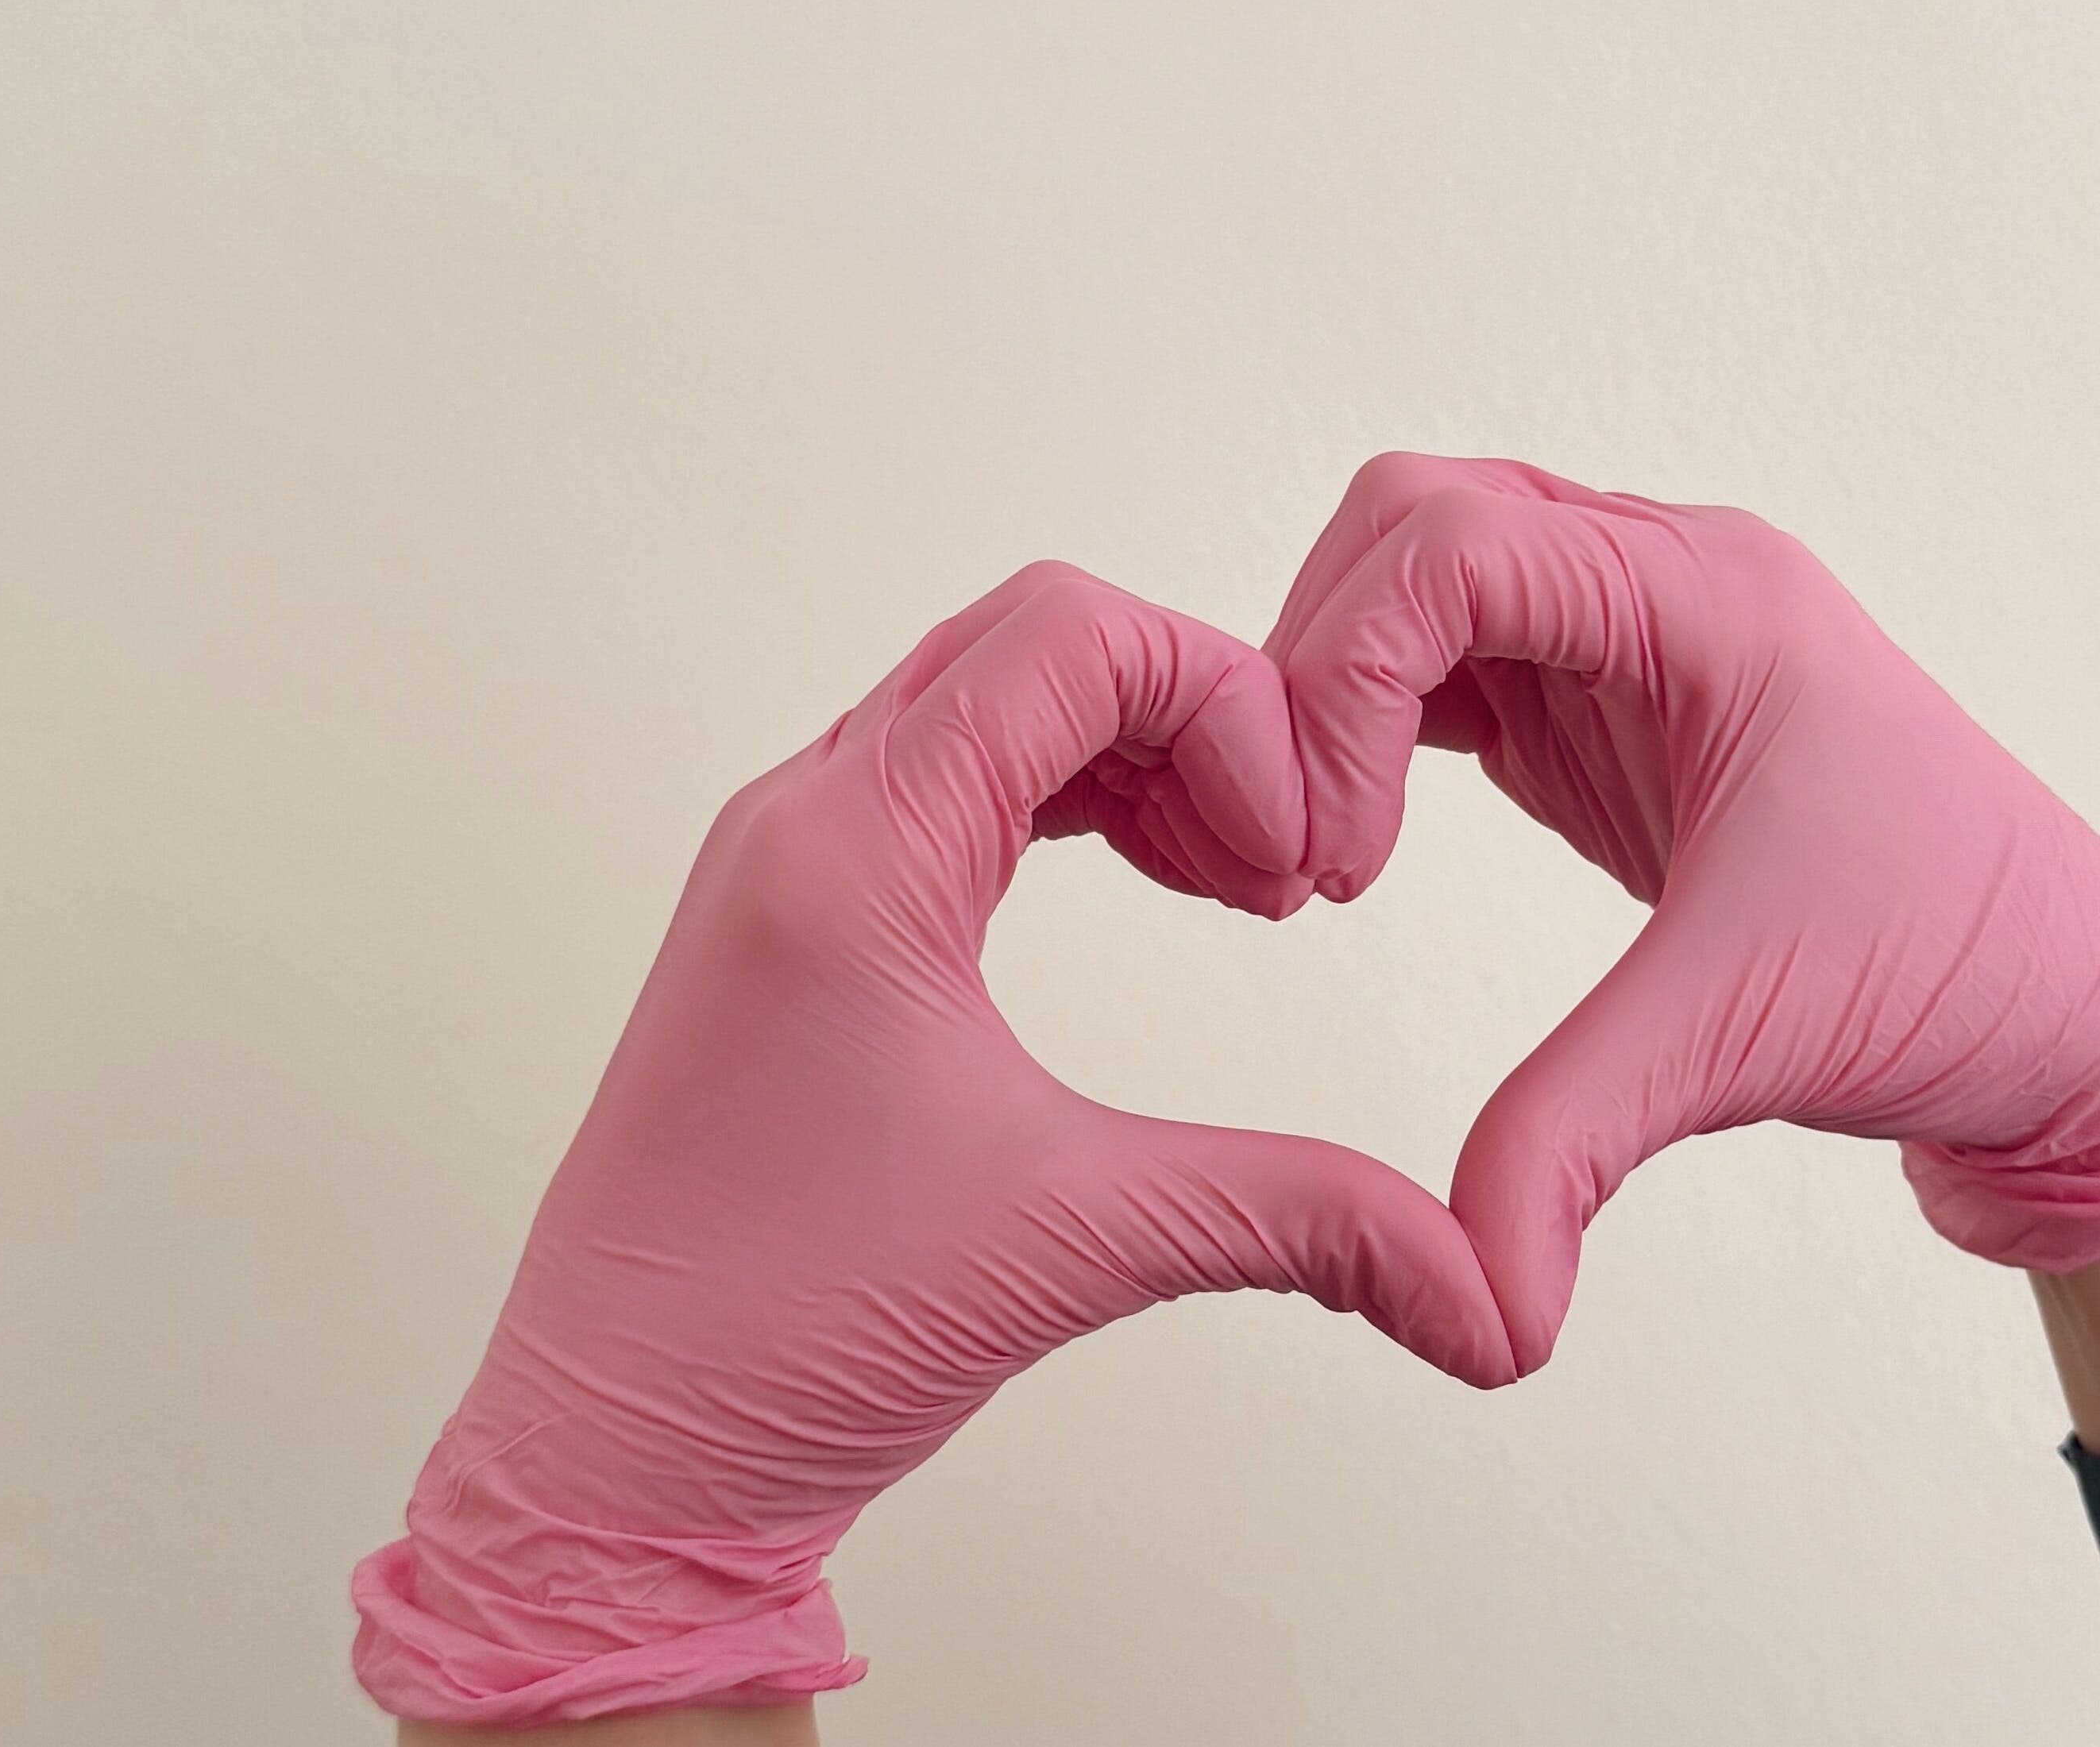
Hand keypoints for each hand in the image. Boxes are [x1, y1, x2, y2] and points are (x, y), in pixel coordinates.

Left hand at [353, 561, 1514, 1727]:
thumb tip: (1485, 1293)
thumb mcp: (1079, 1243)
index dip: (1229, 707)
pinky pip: (955, 782)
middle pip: (1036, 644)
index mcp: (852, 852)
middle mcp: (803, 821)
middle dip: (1198, 722)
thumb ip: (1303, 1222)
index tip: (1292, 860)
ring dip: (1139, 760)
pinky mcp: (797, 921)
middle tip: (1282, 867)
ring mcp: (788, 865)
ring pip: (993, 705)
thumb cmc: (784, 1338)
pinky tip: (1156, 886)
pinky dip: (1073, 802)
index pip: (1071, 639)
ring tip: (1239, 885)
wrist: (614, 1459)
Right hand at [1266, 454, 2099, 1372]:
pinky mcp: (1614, 704)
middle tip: (1306, 848)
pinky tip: (1364, 841)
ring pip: (1422, 572)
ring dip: (1341, 687)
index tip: (1337, 858)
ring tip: (1324, 853)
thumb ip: (1575, 1140)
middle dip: (1321, 665)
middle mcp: (1671, 580)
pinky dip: (1379, 723)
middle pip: (1415, 521)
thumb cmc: (1955, 975)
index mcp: (1714, 600)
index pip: (1452, 547)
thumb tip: (1473, 1312)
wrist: (2072, 1006)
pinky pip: (1453, 655)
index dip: (1344, 681)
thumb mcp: (1744, 1039)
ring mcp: (1640, 635)